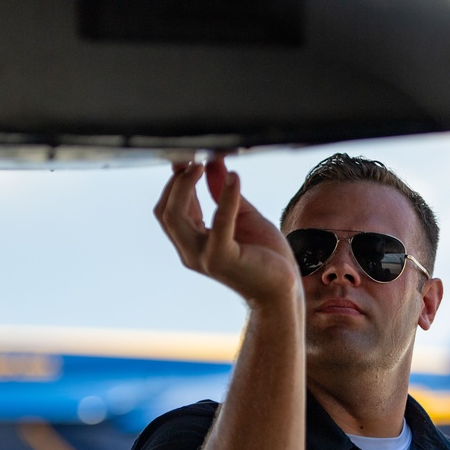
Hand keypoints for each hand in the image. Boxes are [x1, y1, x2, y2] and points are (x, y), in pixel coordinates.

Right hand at [154, 156, 300, 306]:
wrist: (284, 291)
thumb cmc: (265, 257)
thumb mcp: (241, 215)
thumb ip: (223, 191)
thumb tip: (212, 161)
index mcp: (192, 242)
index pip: (168, 208)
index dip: (175, 182)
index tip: (188, 158)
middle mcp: (191, 252)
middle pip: (166, 211)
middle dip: (176, 181)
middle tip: (194, 158)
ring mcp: (203, 257)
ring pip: (176, 216)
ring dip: (186, 186)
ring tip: (204, 163)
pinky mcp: (222, 258)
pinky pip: (219, 222)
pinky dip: (226, 198)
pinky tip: (235, 178)